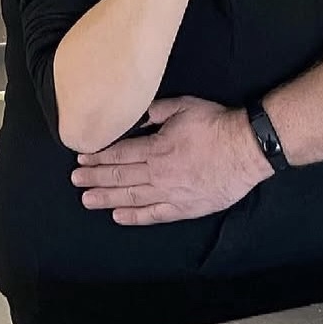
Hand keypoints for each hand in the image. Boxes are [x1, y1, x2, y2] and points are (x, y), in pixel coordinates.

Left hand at [70, 96, 270, 223]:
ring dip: (107, 199)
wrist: (247, 149)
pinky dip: (134, 217)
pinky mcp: (185, 208)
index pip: (119, 155)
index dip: (97, 157)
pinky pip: (154, 215)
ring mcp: (171, 193)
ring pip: (132, 198)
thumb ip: (155, 111)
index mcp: (157, 148)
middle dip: (95, 178)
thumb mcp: (183, 106)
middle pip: (120, 177)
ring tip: (87, 200)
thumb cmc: (216, 124)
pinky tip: (118, 216)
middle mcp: (159, 174)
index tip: (81, 159)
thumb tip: (134, 116)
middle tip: (75, 180)